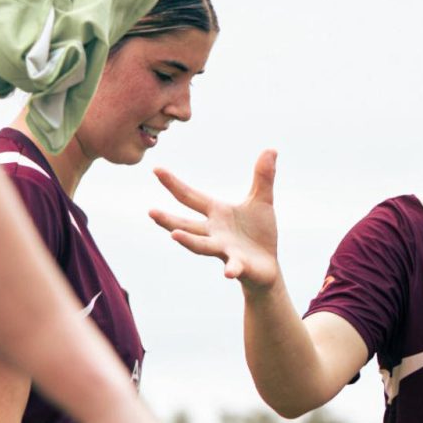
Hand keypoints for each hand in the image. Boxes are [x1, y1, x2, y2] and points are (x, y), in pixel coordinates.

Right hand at [150, 150, 279, 290]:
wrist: (267, 266)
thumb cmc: (259, 232)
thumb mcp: (262, 201)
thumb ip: (263, 177)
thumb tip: (271, 149)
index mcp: (217, 213)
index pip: (190, 197)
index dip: (173, 184)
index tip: (156, 169)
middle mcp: (214, 232)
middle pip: (187, 224)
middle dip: (169, 220)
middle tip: (151, 212)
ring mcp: (224, 249)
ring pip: (202, 245)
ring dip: (189, 241)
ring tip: (174, 236)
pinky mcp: (239, 265)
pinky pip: (234, 267)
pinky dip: (231, 269)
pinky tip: (228, 273)